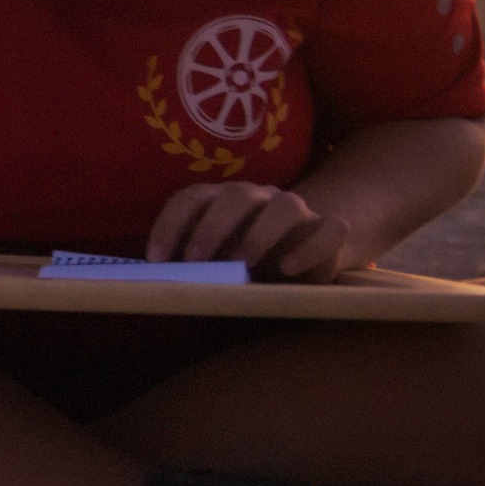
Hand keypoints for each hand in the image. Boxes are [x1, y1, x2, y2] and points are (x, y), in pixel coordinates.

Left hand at [145, 182, 350, 282]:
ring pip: (285, 206)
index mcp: (222, 202)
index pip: (191, 198)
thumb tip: (161, 291)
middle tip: (195, 260)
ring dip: (260, 234)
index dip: (169, 226)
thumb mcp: (216, 269)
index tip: (155, 260)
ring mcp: (298, 212)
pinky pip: (329, 229)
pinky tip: (289, 270)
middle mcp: (259, 198)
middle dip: (211, 226)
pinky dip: (310, 248)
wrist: (305, 259)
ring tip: (243, 265)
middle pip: (236, 194)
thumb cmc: (247, 267)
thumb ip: (194, 272)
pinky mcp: (328, 231)